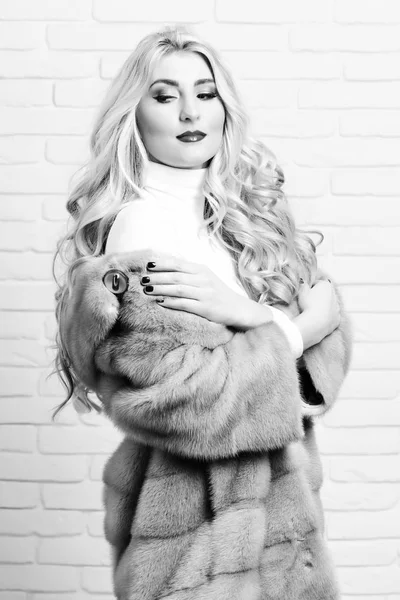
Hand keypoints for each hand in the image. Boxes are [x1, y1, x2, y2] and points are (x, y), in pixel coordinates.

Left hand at [140, 255, 256, 328]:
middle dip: (157, 277)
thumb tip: (165, 267)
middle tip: (142, 278)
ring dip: (161, 289)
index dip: (162, 264)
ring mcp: (205, 294)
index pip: (178, 264)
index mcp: (202, 270)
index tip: (147, 265)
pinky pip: (185, 304)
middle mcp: (204, 280)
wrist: (238, 309)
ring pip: (178, 289)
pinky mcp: (206, 308)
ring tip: (147, 289)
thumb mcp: (205, 278)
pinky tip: (160, 302)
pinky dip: (171, 302)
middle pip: (175, 276)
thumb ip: (188, 273)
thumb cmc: (218, 293)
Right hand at [297, 279, 340, 337]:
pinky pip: (332, 316)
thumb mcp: (302, 292)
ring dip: (324, 306)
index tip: (305, 294)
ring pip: (330, 304)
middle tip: (309, 302)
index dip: (310, 288)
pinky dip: (327, 316)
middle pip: (325, 293)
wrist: (315, 323)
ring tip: (313, 311)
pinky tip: (319, 319)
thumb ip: (303, 285)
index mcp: (326, 285)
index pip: (317, 283)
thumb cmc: (308, 305)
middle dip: (319, 296)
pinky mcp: (337, 318)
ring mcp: (337, 307)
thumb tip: (303, 281)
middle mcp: (334, 295)